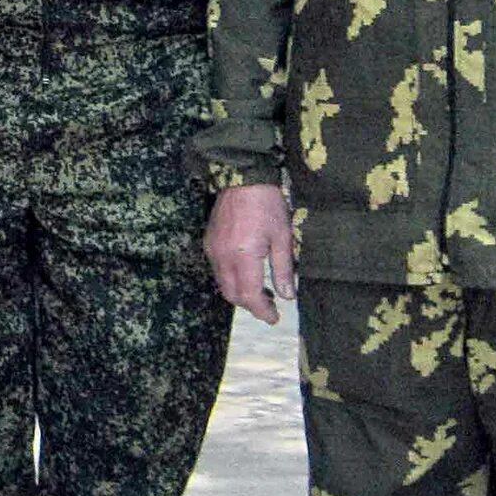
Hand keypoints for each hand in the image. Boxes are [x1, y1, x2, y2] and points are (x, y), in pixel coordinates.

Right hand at [206, 182, 295, 322]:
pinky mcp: (208, 242)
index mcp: (243, 256)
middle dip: (249, 305)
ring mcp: (212, 250)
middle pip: (232, 295)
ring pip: (222, 284)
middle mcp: (223, 257)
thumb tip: (287, 296)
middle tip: (268, 306)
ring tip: (259, 292)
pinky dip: (230, 279)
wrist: (242, 178)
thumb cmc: (268, 205)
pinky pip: (217, 270)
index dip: (262, 311)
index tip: (274, 317)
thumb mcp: (282, 237)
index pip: (249, 295)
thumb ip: (283, 269)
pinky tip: (245, 273)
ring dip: (239, 293)